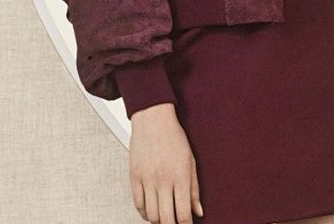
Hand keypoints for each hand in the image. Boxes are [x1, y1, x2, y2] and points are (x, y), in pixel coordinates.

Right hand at [128, 103, 201, 223]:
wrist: (153, 119)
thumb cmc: (174, 137)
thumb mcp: (191, 162)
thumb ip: (194, 189)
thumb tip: (198, 211)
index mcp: (180, 177)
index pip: (183, 213)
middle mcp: (163, 180)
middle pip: (166, 218)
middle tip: (175, 223)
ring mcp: (147, 179)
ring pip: (151, 214)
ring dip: (158, 221)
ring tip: (164, 218)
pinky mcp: (134, 177)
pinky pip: (137, 204)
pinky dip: (144, 213)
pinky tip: (151, 212)